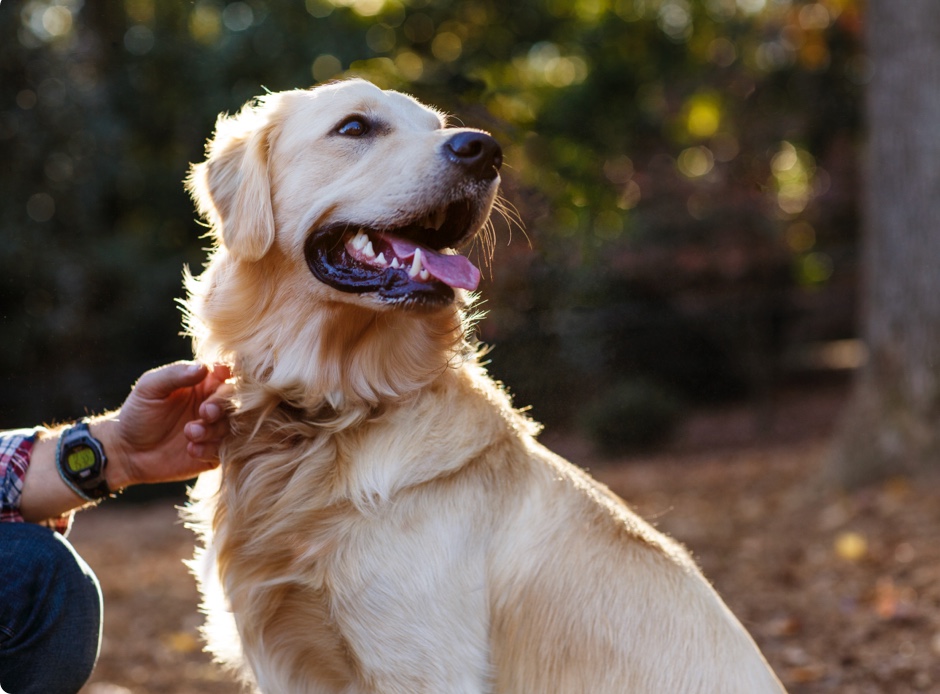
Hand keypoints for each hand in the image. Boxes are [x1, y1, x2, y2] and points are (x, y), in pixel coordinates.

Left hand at [102, 361, 233, 489]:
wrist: (126, 452)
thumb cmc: (137, 413)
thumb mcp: (149, 388)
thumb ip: (175, 374)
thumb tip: (205, 367)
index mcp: (202, 384)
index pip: (225, 373)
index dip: (227, 374)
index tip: (217, 376)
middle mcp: (212, 405)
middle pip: (234, 400)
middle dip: (222, 405)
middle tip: (204, 412)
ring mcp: (213, 430)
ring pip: (231, 426)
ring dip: (213, 429)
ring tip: (189, 433)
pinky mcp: (212, 453)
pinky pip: (223, 450)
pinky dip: (210, 449)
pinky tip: (190, 450)